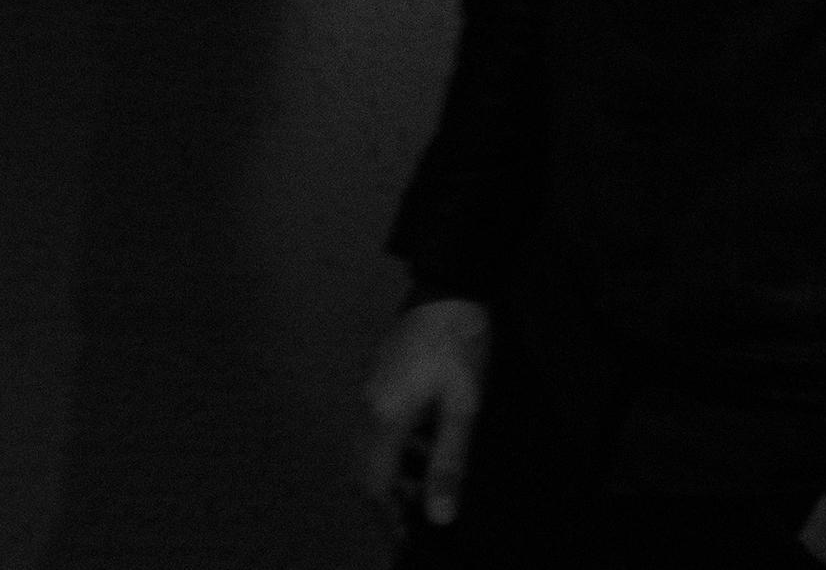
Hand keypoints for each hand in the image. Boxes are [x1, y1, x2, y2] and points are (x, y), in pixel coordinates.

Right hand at [356, 297, 490, 539]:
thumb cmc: (460, 345)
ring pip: (367, 449)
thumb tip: (440, 515)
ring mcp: (369, 390)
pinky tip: (422, 449)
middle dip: (384, 500)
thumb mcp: (462, 408)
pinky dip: (391, 450)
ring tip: (423, 490)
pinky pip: (374, 427)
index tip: (405, 539)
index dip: (387, 517)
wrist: (450, 287)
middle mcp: (368, 406)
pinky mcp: (378, 378)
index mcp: (385, 416)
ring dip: (389, 475)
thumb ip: (448, 463)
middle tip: (412, 522)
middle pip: (363, 469)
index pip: (374, 484)